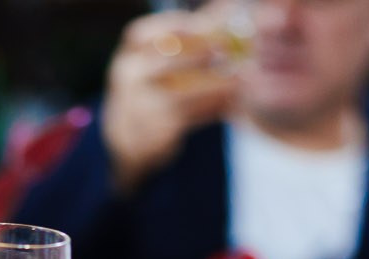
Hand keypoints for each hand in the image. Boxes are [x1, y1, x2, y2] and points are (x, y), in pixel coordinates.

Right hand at [100, 12, 240, 193]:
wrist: (130, 136)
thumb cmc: (153, 87)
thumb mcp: (158, 60)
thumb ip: (190, 36)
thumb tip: (226, 7)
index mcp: (130, 56)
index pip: (142, 36)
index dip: (172, 28)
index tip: (201, 25)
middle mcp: (130, 79)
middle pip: (164, 64)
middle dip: (198, 54)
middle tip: (226, 49)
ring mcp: (141, 108)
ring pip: (180, 96)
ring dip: (213, 87)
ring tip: (239, 80)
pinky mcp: (157, 131)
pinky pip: (189, 118)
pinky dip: (212, 109)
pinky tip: (229, 102)